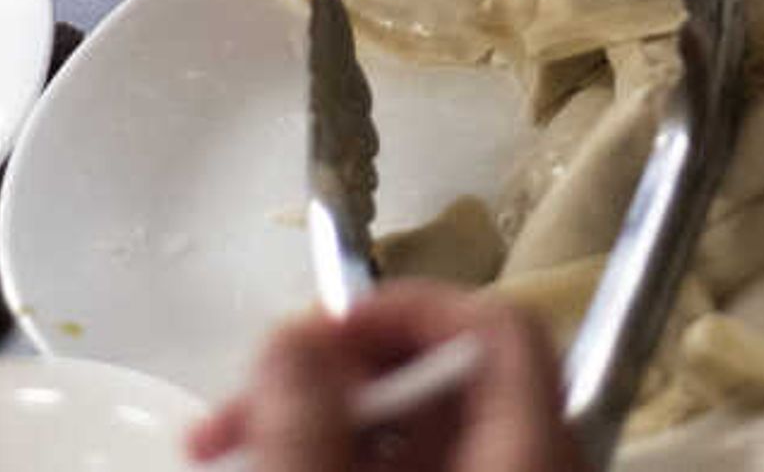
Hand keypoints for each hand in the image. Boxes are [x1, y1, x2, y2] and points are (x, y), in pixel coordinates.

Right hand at [186, 285, 585, 471]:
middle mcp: (534, 468)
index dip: (405, 307)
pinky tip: (275, 467)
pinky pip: (414, 471)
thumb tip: (290, 337)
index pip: (499, 328)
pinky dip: (341, 461)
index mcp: (530, 456)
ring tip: (229, 442)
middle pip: (445, 376)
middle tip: (240, 406)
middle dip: (332, 373)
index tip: (317, 331)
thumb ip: (307, 428)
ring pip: (417, 431)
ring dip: (320, 419)